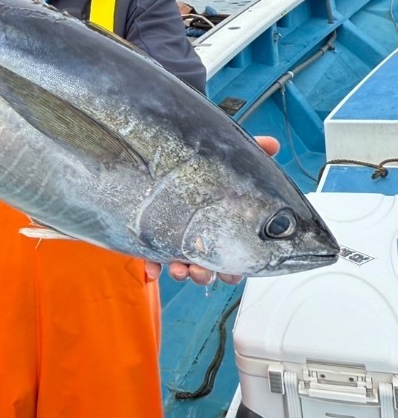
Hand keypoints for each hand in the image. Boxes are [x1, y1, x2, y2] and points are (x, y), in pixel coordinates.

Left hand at [143, 136, 280, 284]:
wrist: (146, 155)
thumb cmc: (192, 164)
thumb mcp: (220, 158)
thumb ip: (249, 153)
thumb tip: (272, 144)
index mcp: (218, 225)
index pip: (232, 255)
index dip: (234, 269)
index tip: (231, 272)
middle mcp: (196, 236)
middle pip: (207, 267)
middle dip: (205, 273)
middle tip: (202, 270)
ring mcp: (172, 239)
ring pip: (182, 267)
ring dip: (183, 272)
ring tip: (180, 268)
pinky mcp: (149, 239)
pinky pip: (151, 261)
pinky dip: (153, 267)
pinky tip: (153, 268)